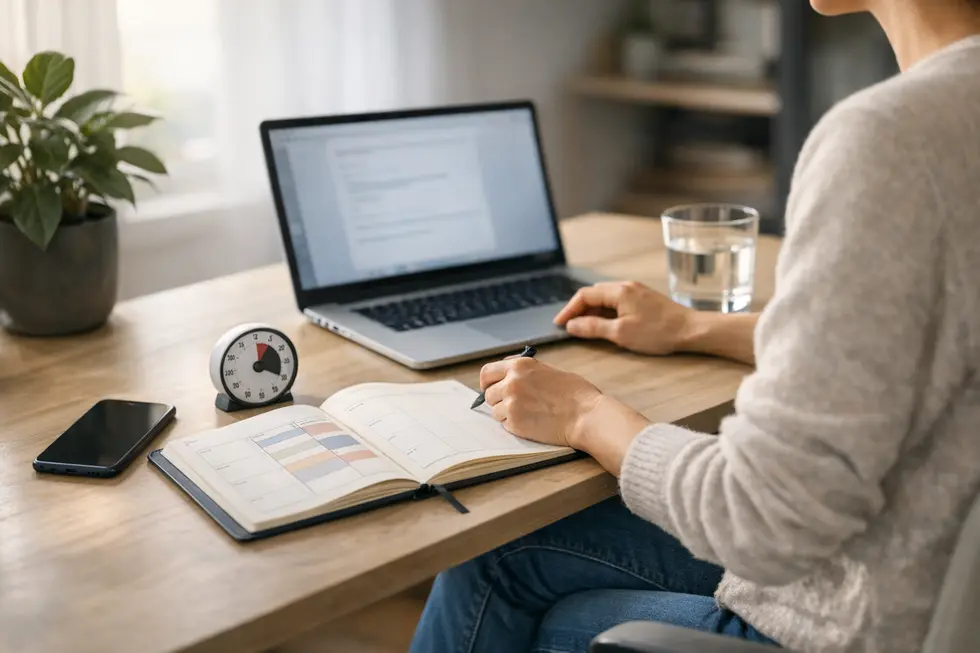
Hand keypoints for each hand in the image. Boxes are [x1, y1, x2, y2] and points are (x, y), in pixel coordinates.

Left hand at [480, 357, 601, 447]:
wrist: (586, 415)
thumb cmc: (575, 393)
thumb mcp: (547, 370)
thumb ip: (524, 371)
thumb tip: (505, 370)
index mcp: (519, 365)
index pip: (487, 372)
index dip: (487, 382)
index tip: (490, 388)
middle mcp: (511, 382)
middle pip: (489, 394)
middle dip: (499, 400)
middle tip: (516, 405)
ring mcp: (511, 404)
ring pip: (495, 411)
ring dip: (507, 414)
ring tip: (529, 414)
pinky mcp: (515, 424)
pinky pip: (505, 425)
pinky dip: (515, 425)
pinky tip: (533, 422)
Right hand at [554, 281, 693, 354]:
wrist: (691, 330)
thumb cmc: (658, 332)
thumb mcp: (621, 333)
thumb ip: (593, 328)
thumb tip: (572, 326)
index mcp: (619, 291)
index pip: (584, 295)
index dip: (569, 310)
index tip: (559, 324)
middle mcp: (626, 286)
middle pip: (594, 294)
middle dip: (578, 310)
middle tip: (568, 327)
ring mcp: (636, 291)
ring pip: (605, 298)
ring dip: (592, 311)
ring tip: (584, 328)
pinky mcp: (644, 299)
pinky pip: (617, 301)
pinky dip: (605, 311)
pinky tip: (605, 324)